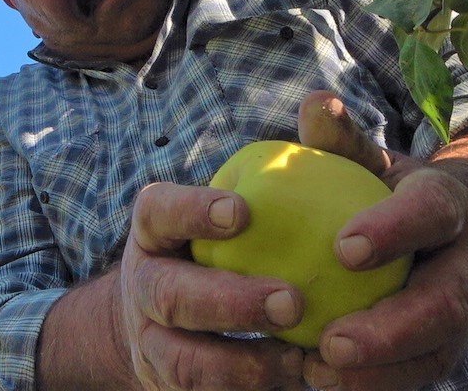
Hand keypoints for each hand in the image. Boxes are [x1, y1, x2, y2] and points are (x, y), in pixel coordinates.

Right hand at [117, 181, 308, 389]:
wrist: (173, 322)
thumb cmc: (238, 240)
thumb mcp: (245, 200)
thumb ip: (284, 163)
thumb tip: (321, 106)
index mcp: (156, 231)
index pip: (159, 212)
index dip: (192, 211)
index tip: (242, 211)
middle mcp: (146, 287)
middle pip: (170, 296)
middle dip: (229, 302)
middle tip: (293, 301)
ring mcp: (155, 344)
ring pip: (184, 363)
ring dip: (243, 365)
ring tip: (299, 360)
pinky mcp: (172, 388)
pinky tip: (299, 380)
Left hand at [296, 92, 467, 390]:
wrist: (433, 232)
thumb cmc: (379, 189)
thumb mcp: (364, 157)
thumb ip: (341, 138)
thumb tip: (314, 104)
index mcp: (447, 207)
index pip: (431, 214)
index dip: (394, 230)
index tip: (343, 247)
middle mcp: (464, 267)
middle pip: (443, 305)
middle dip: (392, 330)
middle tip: (331, 343)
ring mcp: (457, 317)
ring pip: (433, 354)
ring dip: (379, 373)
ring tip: (318, 375)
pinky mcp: (439, 352)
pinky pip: (412, 378)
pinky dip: (371, 387)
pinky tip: (316, 385)